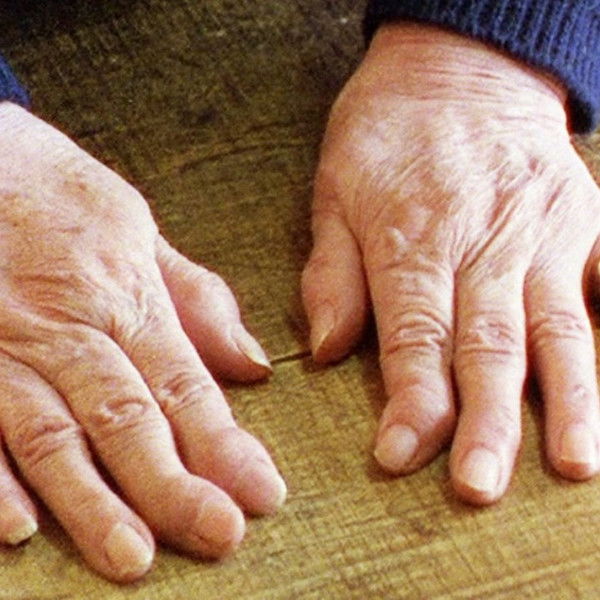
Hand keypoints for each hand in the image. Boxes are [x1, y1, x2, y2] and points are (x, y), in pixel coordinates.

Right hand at [0, 103, 285, 580]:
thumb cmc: (62, 195)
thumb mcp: (142, 229)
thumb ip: (196, 299)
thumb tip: (252, 365)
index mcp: (127, 297)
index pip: (186, 385)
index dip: (225, 444)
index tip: (263, 494)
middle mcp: (70, 328)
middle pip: (127, 419)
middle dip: (173, 485)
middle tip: (218, 537)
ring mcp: (5, 346)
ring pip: (53, 434)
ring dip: (91, 501)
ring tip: (132, 556)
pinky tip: (19, 529)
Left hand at [302, 23, 599, 503]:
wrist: (458, 62)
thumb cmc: (385, 130)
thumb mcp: (333, 190)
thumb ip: (331, 273)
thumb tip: (326, 353)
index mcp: (413, 238)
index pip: (413, 336)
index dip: (409, 402)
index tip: (399, 457)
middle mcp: (483, 240)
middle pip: (486, 345)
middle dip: (486, 422)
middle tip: (480, 488)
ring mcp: (541, 231)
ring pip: (557, 327)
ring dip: (567, 399)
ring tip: (573, 463)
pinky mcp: (582, 219)